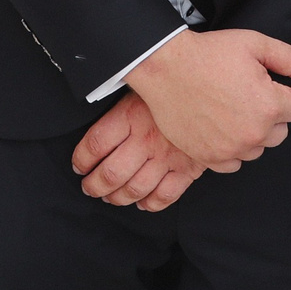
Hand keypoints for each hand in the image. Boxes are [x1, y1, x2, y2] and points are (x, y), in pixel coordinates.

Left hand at [71, 93, 202, 210]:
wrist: (212, 90)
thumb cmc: (172, 85)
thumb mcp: (140, 85)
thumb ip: (119, 104)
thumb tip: (94, 113)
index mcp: (130, 115)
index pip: (95, 144)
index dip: (82, 159)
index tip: (78, 166)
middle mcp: (146, 139)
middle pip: (111, 173)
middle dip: (95, 186)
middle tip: (89, 188)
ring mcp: (167, 156)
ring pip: (135, 188)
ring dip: (118, 198)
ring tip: (110, 197)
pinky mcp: (188, 169)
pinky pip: (165, 195)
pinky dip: (151, 204)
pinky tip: (142, 203)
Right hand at [124, 28, 290, 170]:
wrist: (164, 67)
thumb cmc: (209, 54)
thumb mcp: (254, 44)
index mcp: (270, 105)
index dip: (283, 92)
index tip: (264, 83)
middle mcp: (254, 132)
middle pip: (280, 131)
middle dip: (270, 114)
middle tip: (246, 94)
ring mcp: (232, 149)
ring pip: (259, 148)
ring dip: (252, 133)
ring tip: (231, 109)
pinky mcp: (210, 158)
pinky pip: (235, 163)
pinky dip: (231, 148)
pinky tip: (220, 127)